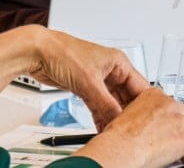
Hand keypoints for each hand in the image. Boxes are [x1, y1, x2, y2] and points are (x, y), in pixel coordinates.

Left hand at [26, 30, 149, 129]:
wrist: (37, 52)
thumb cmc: (63, 53)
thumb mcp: (89, 82)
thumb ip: (106, 104)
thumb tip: (118, 120)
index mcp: (119, 62)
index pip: (141, 87)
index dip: (144, 105)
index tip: (146, 121)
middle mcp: (111, 70)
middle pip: (127, 97)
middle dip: (127, 113)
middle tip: (130, 130)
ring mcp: (98, 80)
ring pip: (112, 103)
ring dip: (112, 117)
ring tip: (116, 131)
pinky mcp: (85, 87)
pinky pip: (98, 105)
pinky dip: (100, 116)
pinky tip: (101, 127)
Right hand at [74, 88, 183, 167]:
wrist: (119, 149)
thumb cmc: (118, 137)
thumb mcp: (128, 114)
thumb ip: (144, 113)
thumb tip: (152, 124)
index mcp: (154, 96)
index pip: (173, 103)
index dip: (173, 117)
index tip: (170, 125)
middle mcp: (169, 105)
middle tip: (177, 137)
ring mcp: (179, 122)